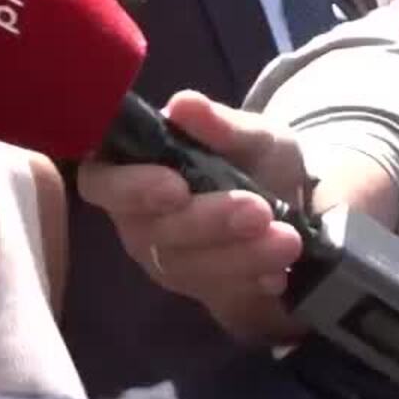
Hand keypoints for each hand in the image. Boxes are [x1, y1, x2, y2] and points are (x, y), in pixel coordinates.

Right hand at [76, 91, 308, 343]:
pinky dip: (250, 282)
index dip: (130, 188)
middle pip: (149, 230)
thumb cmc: (256, 161)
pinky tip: (279, 273)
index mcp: (130, 169)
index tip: (176, 186)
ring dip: (238, 255)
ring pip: (186, 266)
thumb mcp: (252, 135)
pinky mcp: (195, 290)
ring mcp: (163, 259)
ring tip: (288, 239)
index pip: (101, 182)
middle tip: (258, 210)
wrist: (297, 213)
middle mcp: (135, 219)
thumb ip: (220, 124)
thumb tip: (184, 104)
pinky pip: (215, 293)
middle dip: (205, 221)